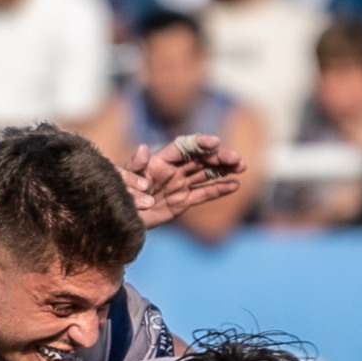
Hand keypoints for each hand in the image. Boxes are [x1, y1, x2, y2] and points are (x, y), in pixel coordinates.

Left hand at [124, 134, 245, 228]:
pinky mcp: (183, 201)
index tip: (215, 142)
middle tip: (236, 158)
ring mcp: (179, 184)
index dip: (200, 143)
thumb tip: (142, 149)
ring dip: (224, 169)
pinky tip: (235, 185)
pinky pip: (204, 193)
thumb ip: (135, 165)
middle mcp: (173, 169)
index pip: (184, 147)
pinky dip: (219, 189)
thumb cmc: (120, 195)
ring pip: (206, 173)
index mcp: (160, 160)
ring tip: (241, 166)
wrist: (122, 218)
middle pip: (200, 159)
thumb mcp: (125, 179)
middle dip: (219, 157)